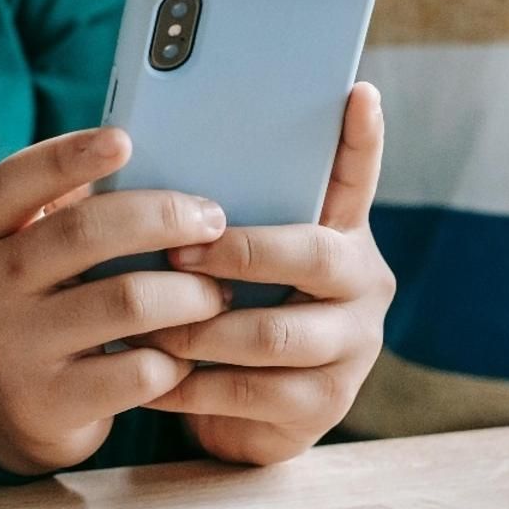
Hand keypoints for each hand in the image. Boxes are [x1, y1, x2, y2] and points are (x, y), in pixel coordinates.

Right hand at [0, 128, 231, 475]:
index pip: (12, 182)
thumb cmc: (49, 299)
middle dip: (164, 218)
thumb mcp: (40, 252)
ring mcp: (14, 347)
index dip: (67, 157)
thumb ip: (82, 211)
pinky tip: (192, 352)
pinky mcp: (50, 402)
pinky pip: (139, 370)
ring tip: (219, 293)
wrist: (8, 404)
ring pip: (128, 301)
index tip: (125, 139)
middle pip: (84, 233)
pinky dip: (180, 358)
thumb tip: (176, 164)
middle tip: (213, 220)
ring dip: (191, 292)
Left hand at [139, 83, 394, 464]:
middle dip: (239, 253)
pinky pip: (249, 392)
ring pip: (274, 333)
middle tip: (177, 254)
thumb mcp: (232, 264)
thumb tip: (145, 158)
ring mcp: (352, 349)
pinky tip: (150, 376)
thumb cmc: (227, 315)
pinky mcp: (325, 407)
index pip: (356, 179)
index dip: (360, 139)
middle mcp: (363, 286)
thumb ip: (220, 219)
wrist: (240, 416)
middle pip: (315, 256)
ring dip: (200, 328)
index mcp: (344, 236)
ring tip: (149, 323)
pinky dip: (189, 385)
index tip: (357, 92)